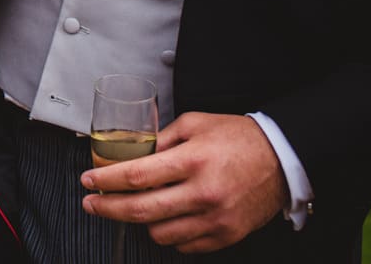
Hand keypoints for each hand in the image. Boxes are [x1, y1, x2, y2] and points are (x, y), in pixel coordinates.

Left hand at [81, 112, 290, 252]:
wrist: (282, 158)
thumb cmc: (238, 138)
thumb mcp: (195, 124)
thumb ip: (163, 138)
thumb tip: (133, 151)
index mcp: (192, 161)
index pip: (137, 176)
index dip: (106, 180)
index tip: (88, 181)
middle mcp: (202, 193)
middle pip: (141, 210)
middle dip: (107, 208)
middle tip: (91, 203)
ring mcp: (216, 218)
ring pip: (160, 233)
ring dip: (140, 222)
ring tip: (134, 208)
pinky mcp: (227, 234)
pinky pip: (185, 245)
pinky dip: (170, 234)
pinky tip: (166, 219)